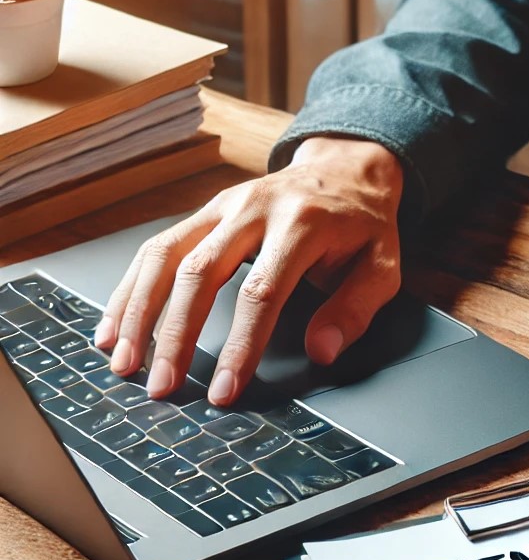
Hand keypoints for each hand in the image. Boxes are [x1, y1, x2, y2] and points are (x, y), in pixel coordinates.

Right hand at [93, 136, 403, 406]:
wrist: (346, 170)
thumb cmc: (364, 226)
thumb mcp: (384, 266)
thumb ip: (355, 308)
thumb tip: (321, 351)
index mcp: (302, 224)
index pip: (262, 292)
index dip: (240, 344)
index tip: (225, 389)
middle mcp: (253, 209)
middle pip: (200, 273)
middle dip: (176, 335)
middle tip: (163, 386)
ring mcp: (222, 206)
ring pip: (165, 256)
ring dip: (139, 311)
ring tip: (123, 361)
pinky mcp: (204, 213)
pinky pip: (157, 248)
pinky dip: (130, 288)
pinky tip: (114, 325)